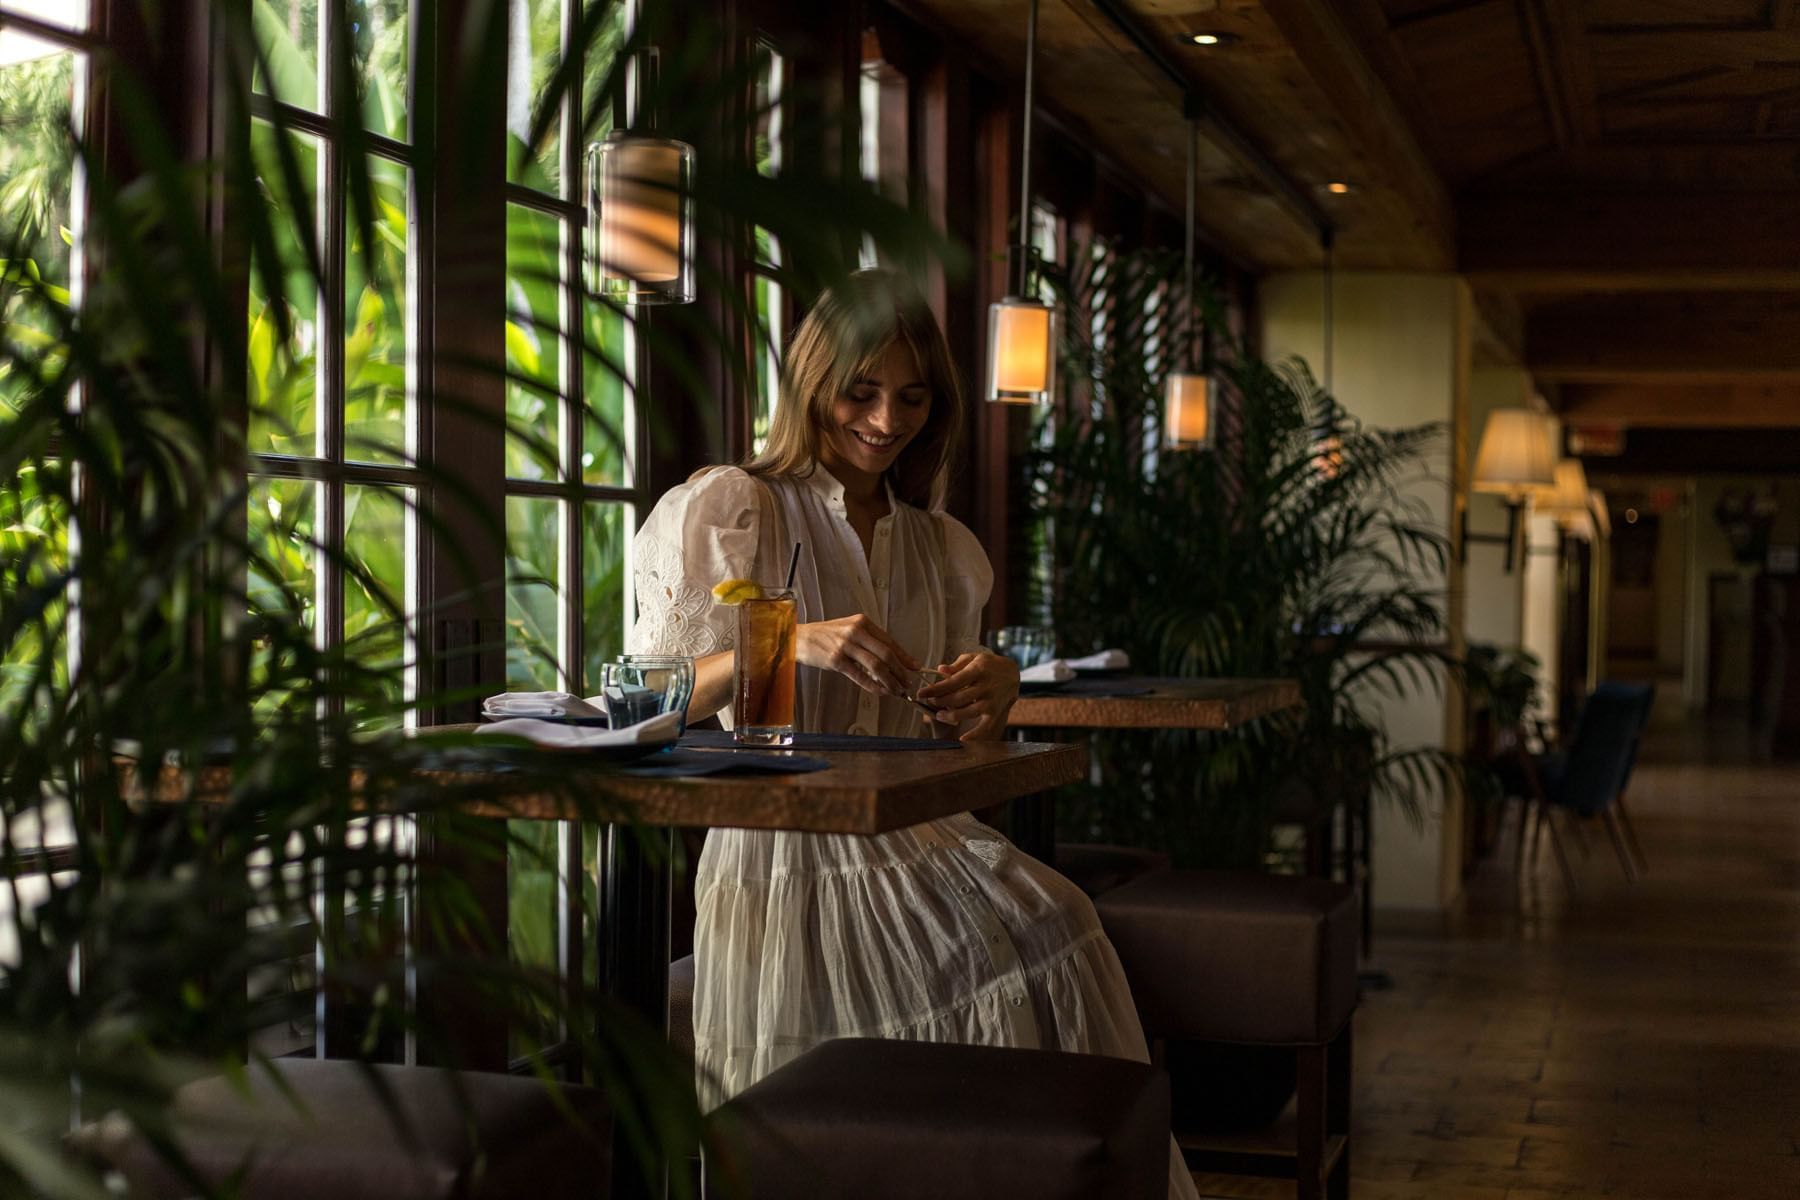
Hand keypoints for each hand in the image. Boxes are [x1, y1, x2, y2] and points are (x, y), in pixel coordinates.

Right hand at [797, 614, 919, 696]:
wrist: (799, 637)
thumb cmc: (825, 635)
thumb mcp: (849, 629)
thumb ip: (869, 640)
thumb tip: (892, 657)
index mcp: (862, 622)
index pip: (890, 641)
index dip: (905, 657)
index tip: (915, 668)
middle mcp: (856, 632)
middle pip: (886, 654)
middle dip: (900, 671)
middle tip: (907, 683)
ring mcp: (845, 646)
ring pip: (876, 666)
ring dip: (889, 681)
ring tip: (896, 690)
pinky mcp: (836, 660)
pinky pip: (860, 676)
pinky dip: (873, 686)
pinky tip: (880, 691)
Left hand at [918, 651, 1018, 740]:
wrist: (1013, 673)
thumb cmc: (988, 665)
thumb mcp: (974, 658)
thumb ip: (956, 665)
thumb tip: (939, 670)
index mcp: (978, 670)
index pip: (953, 682)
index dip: (935, 689)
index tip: (921, 693)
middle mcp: (985, 686)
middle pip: (958, 698)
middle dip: (940, 702)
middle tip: (930, 702)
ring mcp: (991, 700)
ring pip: (968, 712)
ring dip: (951, 716)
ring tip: (940, 715)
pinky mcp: (996, 712)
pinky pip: (985, 727)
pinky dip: (975, 735)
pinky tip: (963, 740)